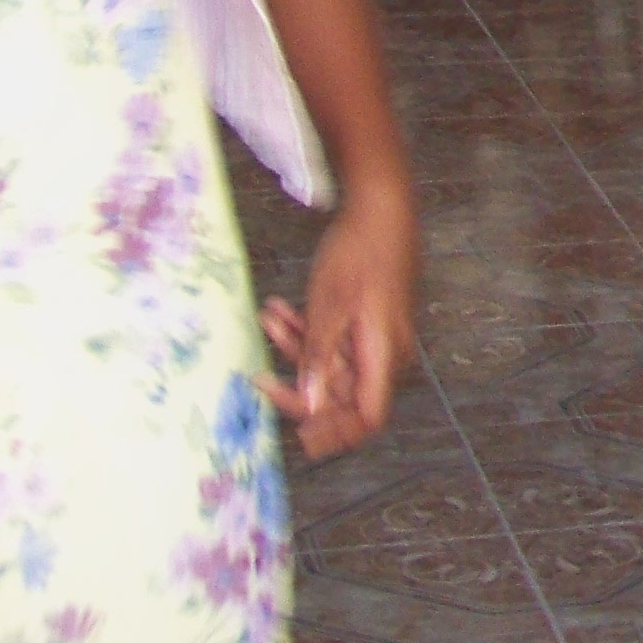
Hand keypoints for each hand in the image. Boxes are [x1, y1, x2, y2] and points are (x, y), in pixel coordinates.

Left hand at [261, 186, 416, 461]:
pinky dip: (304, 331)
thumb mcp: (330, 306)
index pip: (367, 416)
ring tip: (268, 319)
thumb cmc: (360, 254)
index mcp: (382, 354)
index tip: (298, 434)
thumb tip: (309, 406)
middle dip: (298, 383)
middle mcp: (383, 352)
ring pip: (329, 363)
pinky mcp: (364, 319)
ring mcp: (374, 335)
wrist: (381, 208)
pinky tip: (279, 311)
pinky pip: (333, 340)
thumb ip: (319, 358)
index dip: (336, 432)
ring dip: (294, 349)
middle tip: (259, 379)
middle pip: (341, 394)